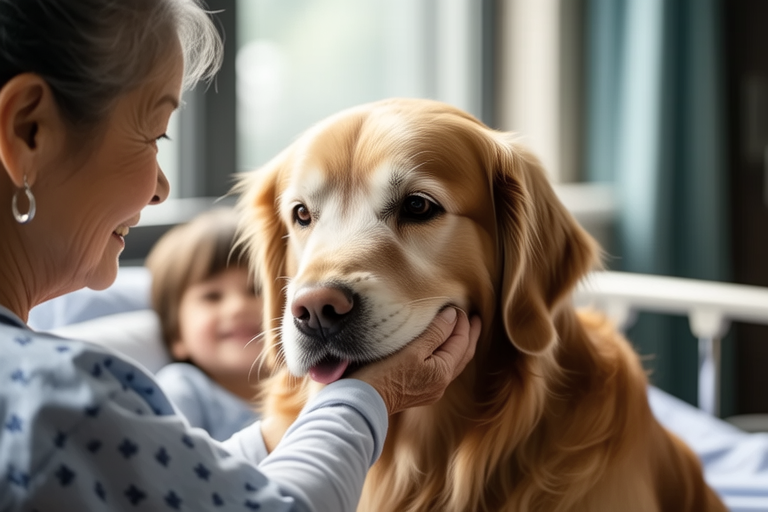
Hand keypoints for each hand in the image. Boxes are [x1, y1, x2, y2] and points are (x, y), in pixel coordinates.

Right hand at [351, 307, 480, 414]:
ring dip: (458, 345)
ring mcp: (430, 389)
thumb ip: (435, 332)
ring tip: (460, 330)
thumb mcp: (411, 350)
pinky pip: (440, 368)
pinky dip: (445, 354)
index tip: (458, 306)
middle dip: (469, 336)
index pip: (461, 342)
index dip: (462, 323)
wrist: (362, 403)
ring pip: (452, 363)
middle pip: (462, 355)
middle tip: (475, 319)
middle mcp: (441, 384)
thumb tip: (453, 316)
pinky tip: (439, 348)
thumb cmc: (384, 374)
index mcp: (443, 372)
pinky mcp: (418, 391)